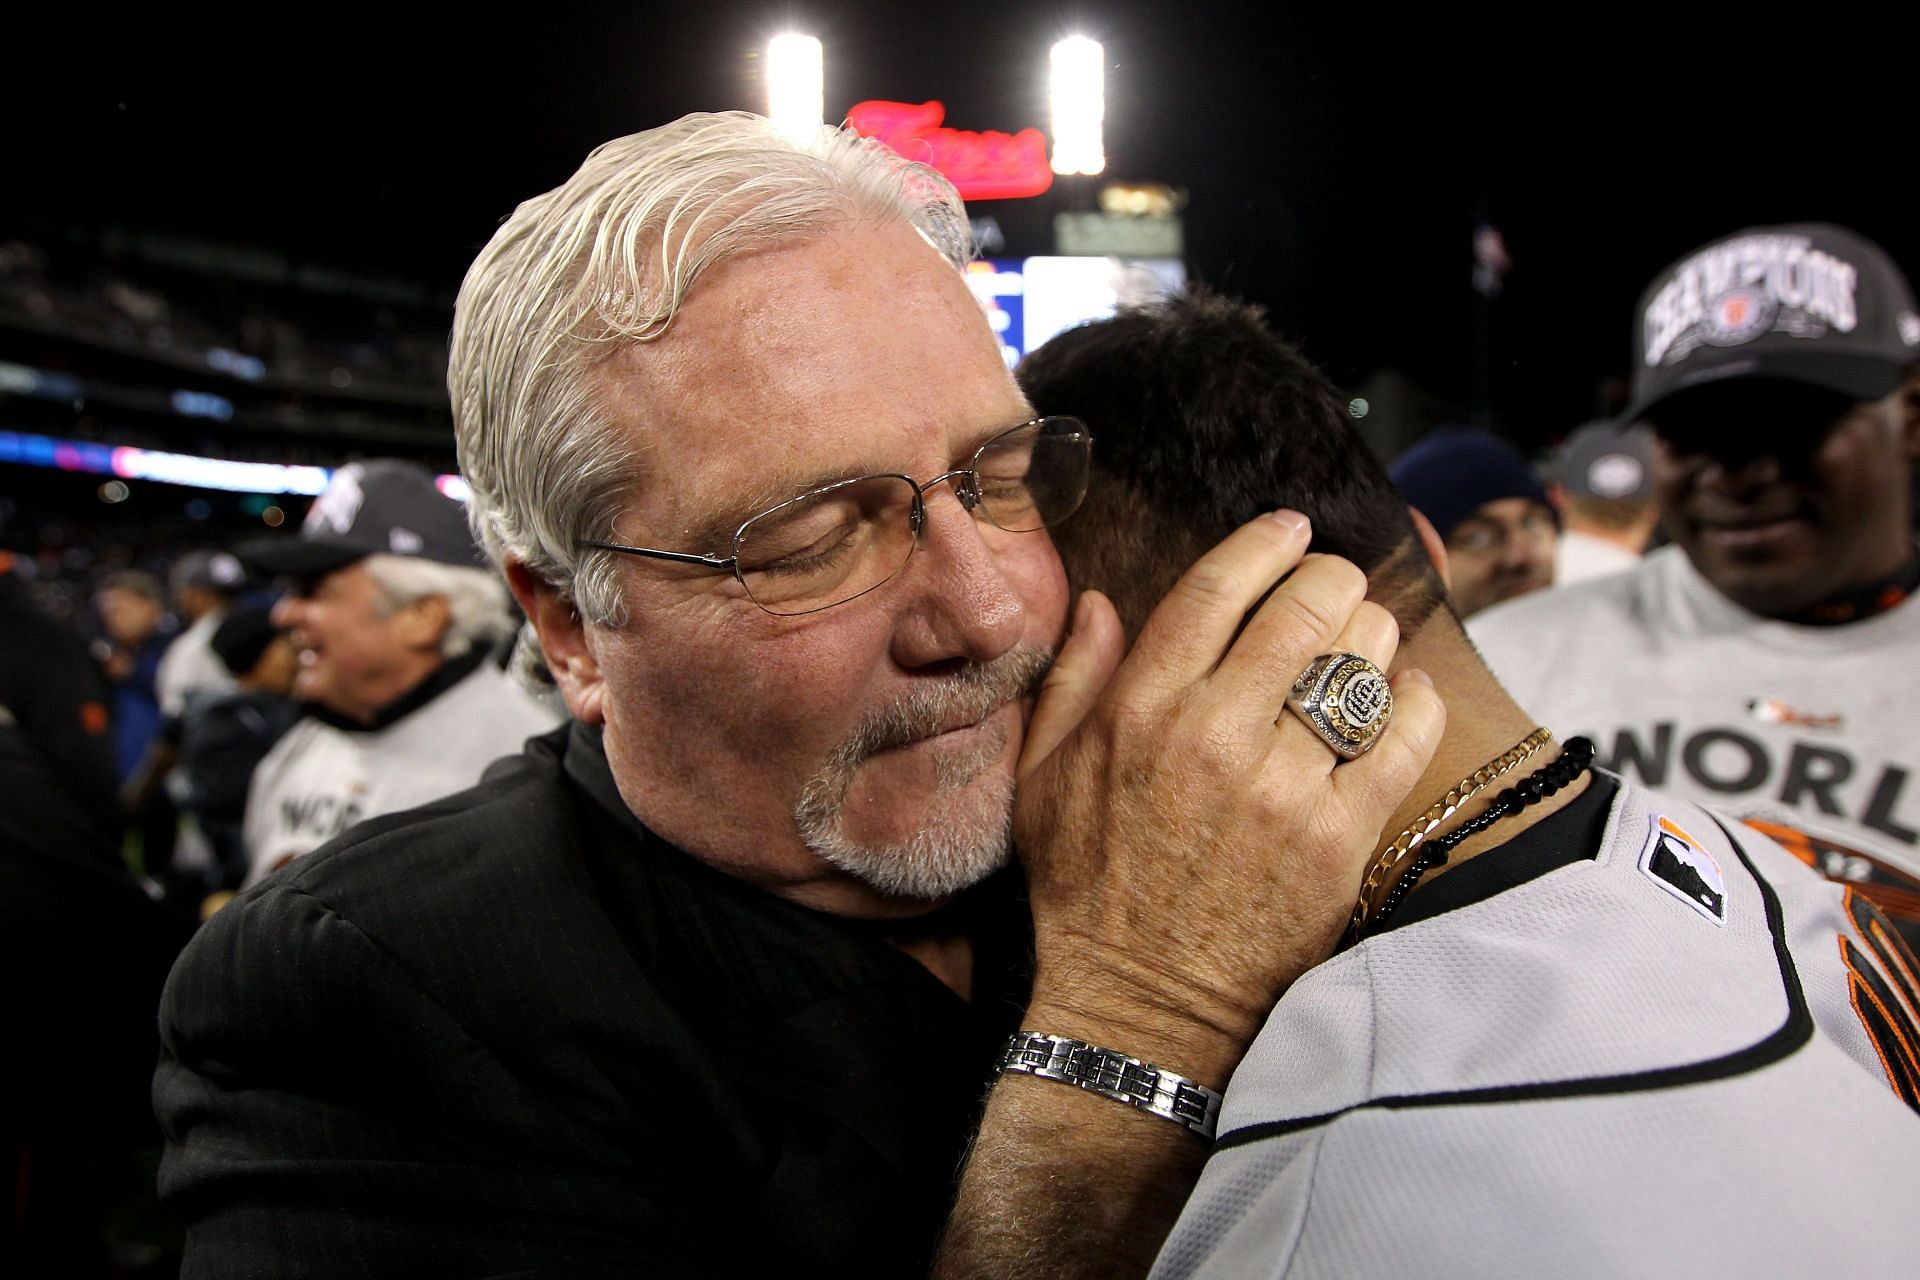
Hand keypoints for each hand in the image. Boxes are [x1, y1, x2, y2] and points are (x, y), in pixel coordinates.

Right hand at [1013, 511, 1444, 1076]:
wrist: (1141, 1001)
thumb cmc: (1086, 888)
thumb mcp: (1043, 778)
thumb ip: (1072, 681)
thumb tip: (1105, 602)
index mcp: (1141, 710)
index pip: (1217, 590)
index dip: (1263, 544)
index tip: (1290, 527)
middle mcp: (1213, 736)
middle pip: (1303, 611)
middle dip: (1332, 578)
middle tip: (1339, 580)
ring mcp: (1282, 788)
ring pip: (1358, 667)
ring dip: (1374, 634)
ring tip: (1370, 636)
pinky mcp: (1338, 840)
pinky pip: (1402, 741)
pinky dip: (1415, 704)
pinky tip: (1409, 694)